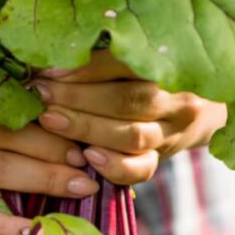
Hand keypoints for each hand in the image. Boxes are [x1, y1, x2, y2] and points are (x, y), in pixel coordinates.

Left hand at [31, 51, 227, 184]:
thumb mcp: (130, 70)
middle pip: (127, 100)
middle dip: (79, 98)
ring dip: (88, 128)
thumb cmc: (145, 85)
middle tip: (43, 96)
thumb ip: (99, 67)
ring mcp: (170, 133)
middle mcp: (176, 101)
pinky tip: (88, 157)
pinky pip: (140, 169)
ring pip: (132, 135)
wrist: (191, 116)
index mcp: (168, 69)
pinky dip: (113, 165)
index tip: (49, 72)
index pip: (126, 65)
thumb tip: (51, 68)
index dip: (86, 69)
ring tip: (51, 121)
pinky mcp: (159, 160)